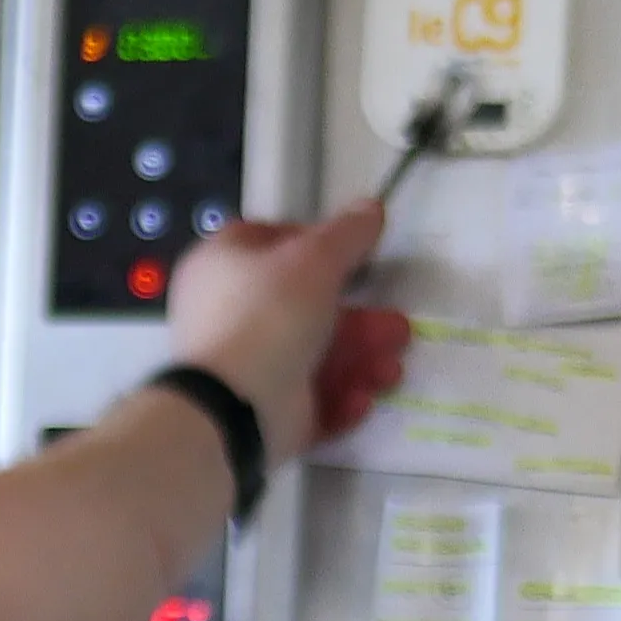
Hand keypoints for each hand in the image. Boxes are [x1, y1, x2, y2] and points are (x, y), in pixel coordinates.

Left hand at [164, 199, 414, 461]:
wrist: (234, 407)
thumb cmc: (269, 314)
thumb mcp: (315, 260)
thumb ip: (347, 234)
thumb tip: (370, 207)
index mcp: (222, 265)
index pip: (268, 240)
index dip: (314, 242)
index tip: (356, 255)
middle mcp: (227, 314)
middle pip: (304, 307)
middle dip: (360, 319)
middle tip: (399, 326)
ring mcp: (243, 368)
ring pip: (312, 357)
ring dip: (358, 361)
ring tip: (393, 370)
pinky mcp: (260, 413)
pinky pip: (307, 400)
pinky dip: (337, 399)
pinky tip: (362, 399)